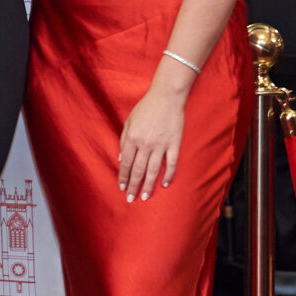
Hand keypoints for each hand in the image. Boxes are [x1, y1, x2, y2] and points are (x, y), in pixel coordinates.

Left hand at [117, 83, 187, 201]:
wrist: (166, 97)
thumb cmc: (145, 108)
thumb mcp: (129, 122)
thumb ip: (124, 140)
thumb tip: (122, 159)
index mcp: (132, 138)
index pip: (126, 163)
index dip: (123, 176)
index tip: (121, 187)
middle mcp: (145, 144)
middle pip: (138, 170)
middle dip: (133, 185)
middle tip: (130, 198)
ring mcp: (161, 145)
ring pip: (153, 170)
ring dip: (148, 185)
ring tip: (145, 196)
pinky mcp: (174, 144)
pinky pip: (171, 163)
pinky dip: (168, 175)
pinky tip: (164, 184)